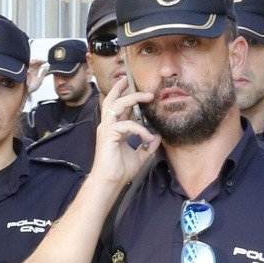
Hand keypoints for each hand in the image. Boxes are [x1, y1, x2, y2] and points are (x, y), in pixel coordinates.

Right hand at [92, 75, 160, 190]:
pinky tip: (148, 138)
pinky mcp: (108, 134)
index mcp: (114, 129)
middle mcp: (108, 126)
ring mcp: (106, 129)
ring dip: (132, 98)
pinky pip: (127, 125)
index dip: (126, 97)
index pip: (119, 108)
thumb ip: (147, 146)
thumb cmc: (120, 171)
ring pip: (117, 105)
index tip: (134, 87)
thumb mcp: (139, 156)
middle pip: (112, 100)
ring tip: (148, 96)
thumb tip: (158, 137)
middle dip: (122, 88)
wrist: (110, 182)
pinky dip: (140, 130)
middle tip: (132, 79)